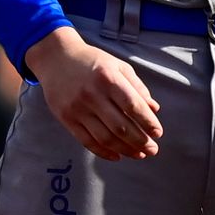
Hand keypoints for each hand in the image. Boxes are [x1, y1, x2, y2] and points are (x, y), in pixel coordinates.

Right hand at [24, 26, 161, 160]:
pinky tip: (117, 155)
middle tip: (153, 149)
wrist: (56, 58)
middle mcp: (92, 94)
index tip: (158, 133)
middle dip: (140, 141)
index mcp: (108, 78)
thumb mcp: (117, 66)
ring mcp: (77, 108)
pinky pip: (87, 141)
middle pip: (121, 126)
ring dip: (125, 150)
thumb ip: (137, 87)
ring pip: (105, 138)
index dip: (148, 122)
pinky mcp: (66, 118)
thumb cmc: (91, 61)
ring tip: (139, 154)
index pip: (133, 106)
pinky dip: (104, 152)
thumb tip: (154, 109)